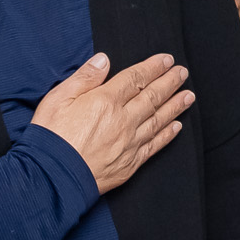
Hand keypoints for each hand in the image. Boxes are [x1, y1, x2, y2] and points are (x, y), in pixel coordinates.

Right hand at [30, 52, 194, 193]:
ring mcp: (129, 143)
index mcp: (105, 101)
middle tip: (182, 72)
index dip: (153, 67)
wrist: (50, 179)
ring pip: (158, 120)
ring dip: (175, 106)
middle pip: (152, 97)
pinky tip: (177, 127)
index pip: (135, 78)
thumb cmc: (50, 137)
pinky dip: (167, 135)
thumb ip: (84, 78)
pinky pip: (154, 145)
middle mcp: (123, 120)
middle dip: (169, 82)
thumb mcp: (58, 98)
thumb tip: (104, 60)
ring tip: (189, 96)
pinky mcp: (129, 164)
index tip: (166, 60)